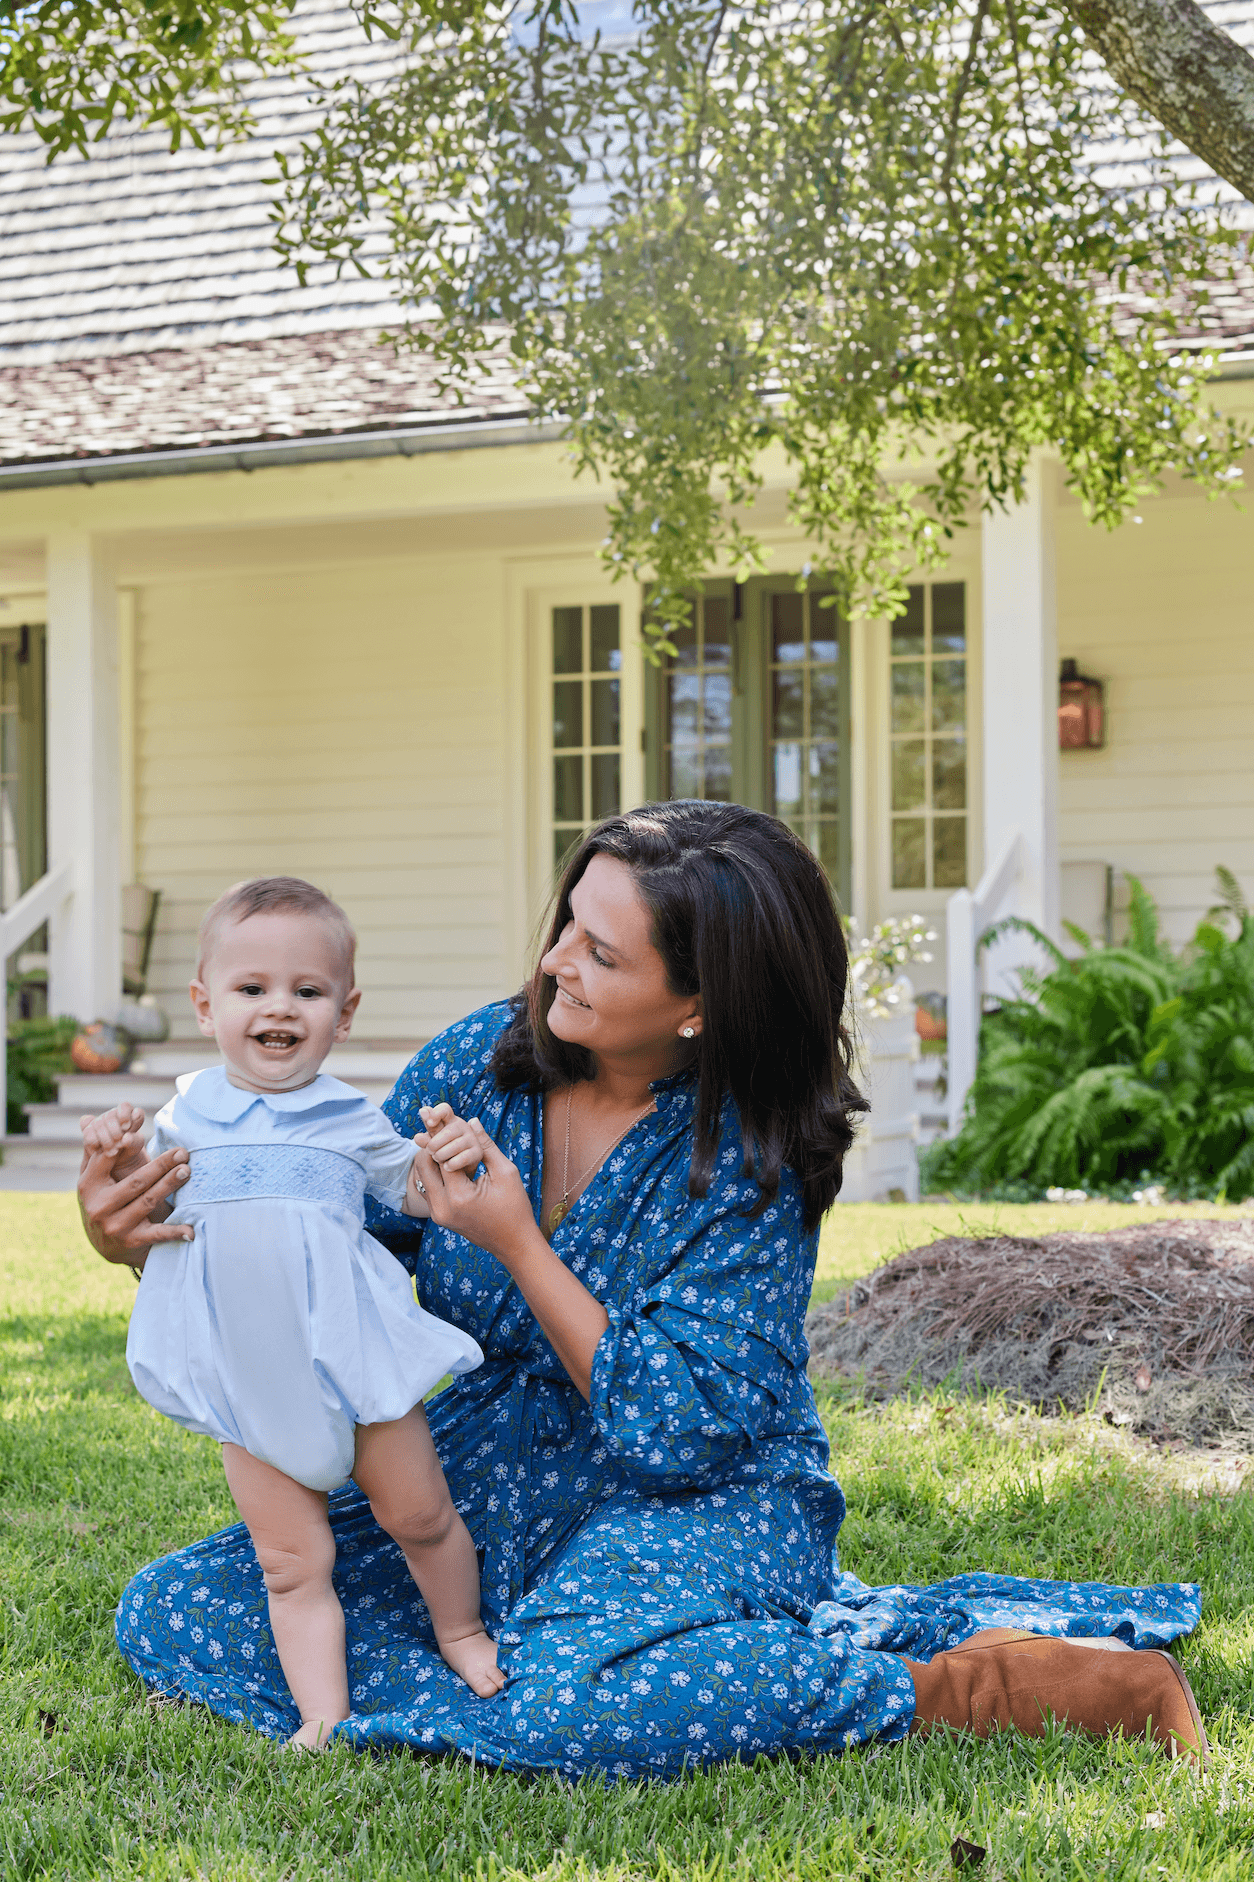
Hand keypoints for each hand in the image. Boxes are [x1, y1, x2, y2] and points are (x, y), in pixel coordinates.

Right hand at [78, 1109, 194, 1266]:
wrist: (103, 1243)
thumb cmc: (103, 1198)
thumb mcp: (94, 1177)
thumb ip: (97, 1150)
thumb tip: (89, 1117)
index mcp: (89, 1185)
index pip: (107, 1158)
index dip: (124, 1144)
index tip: (141, 1132)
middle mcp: (100, 1206)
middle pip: (136, 1180)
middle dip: (162, 1165)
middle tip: (182, 1153)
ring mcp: (116, 1225)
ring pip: (149, 1200)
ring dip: (171, 1184)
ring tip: (187, 1170)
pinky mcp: (132, 1241)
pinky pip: (158, 1234)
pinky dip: (176, 1232)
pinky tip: (191, 1230)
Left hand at [412, 1115, 534, 1263]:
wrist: (514, 1244)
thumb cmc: (515, 1209)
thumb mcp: (505, 1173)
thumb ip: (485, 1146)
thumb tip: (471, 1121)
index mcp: (459, 1197)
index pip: (441, 1155)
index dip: (441, 1133)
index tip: (436, 1113)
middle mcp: (442, 1208)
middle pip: (424, 1165)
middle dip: (430, 1143)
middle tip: (434, 1123)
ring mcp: (438, 1215)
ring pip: (423, 1176)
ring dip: (431, 1156)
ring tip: (440, 1137)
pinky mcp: (440, 1216)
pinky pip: (430, 1187)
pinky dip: (435, 1171)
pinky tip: (445, 1156)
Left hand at [417, 1103, 488, 1174]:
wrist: (461, 1169)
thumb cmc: (445, 1152)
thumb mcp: (435, 1143)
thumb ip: (427, 1139)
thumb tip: (416, 1137)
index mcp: (451, 1120)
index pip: (445, 1109)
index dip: (436, 1113)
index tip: (429, 1123)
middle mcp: (464, 1127)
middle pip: (448, 1131)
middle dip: (435, 1143)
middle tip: (430, 1151)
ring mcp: (473, 1139)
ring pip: (454, 1146)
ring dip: (442, 1154)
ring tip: (438, 1158)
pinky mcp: (478, 1152)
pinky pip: (463, 1158)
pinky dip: (452, 1164)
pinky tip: (447, 1167)